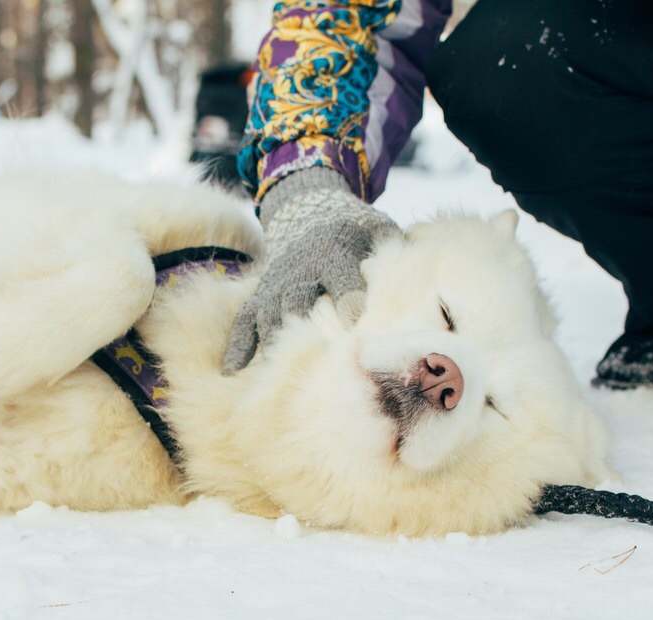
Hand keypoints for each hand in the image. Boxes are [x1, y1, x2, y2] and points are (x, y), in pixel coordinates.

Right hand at [223, 167, 400, 372]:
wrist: (306, 208)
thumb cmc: (353, 228)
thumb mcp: (377, 228)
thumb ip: (394, 251)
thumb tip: (417, 278)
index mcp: (332, 249)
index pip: (340, 275)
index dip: (348, 298)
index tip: (357, 325)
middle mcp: (299, 268)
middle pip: (298, 299)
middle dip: (306, 328)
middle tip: (318, 362)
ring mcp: (276, 284)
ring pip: (269, 314)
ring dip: (273, 343)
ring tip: (279, 377)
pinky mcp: (260, 296)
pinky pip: (245, 321)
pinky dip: (239, 345)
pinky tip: (235, 370)